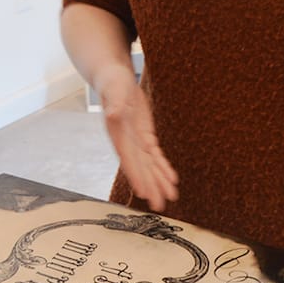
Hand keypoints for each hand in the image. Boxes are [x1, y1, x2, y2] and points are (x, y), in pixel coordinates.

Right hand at [93, 64, 178, 211]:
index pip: (129, 159)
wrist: (113, 78)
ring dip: (159, 181)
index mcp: (117, 133)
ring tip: (170, 197)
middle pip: (140, 167)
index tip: (144, 192)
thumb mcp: (114, 88)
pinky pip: (155, 155)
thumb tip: (113, 113)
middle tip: (160, 204)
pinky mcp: (144, 135)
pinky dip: (163, 167)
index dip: (137, 175)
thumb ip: (114, 102)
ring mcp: (135, 140)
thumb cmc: (112, 82)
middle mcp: (126, 141)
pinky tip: (171, 179)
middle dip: (151, 186)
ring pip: (149, 165)